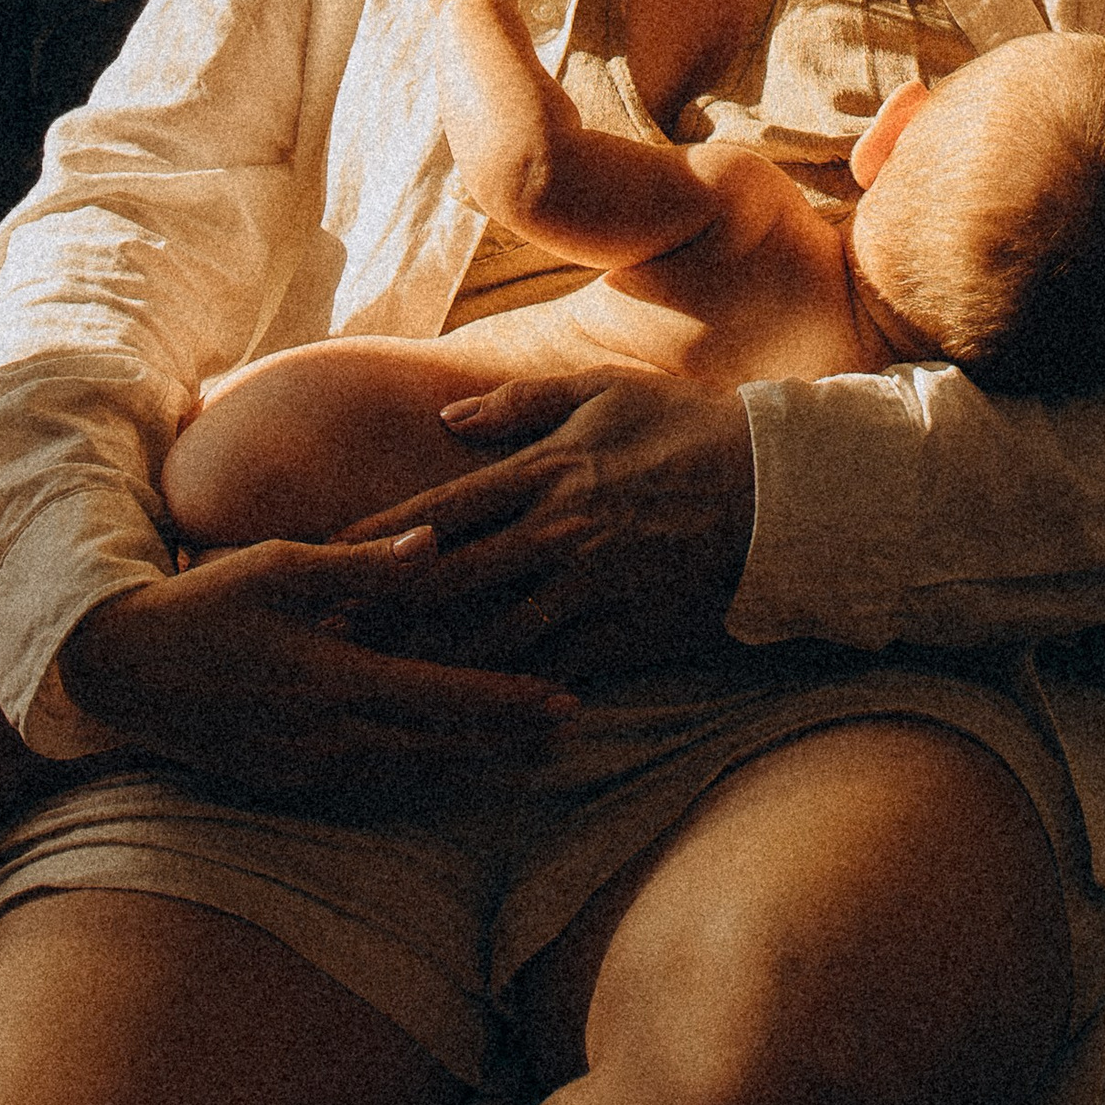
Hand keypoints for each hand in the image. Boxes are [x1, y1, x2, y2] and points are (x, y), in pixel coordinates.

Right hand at [57, 529, 575, 817]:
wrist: (124, 672)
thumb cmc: (207, 602)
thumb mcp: (283, 567)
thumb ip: (363, 565)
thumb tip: (437, 543)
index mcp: (330, 678)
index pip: (439, 698)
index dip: (506, 703)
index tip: (564, 699)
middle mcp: (324, 736)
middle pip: (438, 748)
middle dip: (507, 741)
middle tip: (569, 729)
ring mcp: (305, 769)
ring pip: (408, 776)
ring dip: (471, 765)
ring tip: (528, 754)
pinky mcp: (287, 783)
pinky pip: (369, 788)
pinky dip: (419, 779)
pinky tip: (449, 769)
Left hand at [338, 373, 757, 679]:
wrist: (774, 491)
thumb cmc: (687, 429)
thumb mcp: (605, 390)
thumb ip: (522, 403)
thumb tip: (447, 420)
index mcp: (547, 471)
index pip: (442, 509)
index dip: (381, 536)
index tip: (330, 555)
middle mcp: (557, 534)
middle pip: (450, 580)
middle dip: (388, 607)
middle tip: (331, 630)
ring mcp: (589, 592)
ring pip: (491, 638)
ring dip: (435, 660)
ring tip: (382, 680)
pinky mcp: (622, 636)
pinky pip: (553, 673)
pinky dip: (511, 694)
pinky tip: (474, 715)